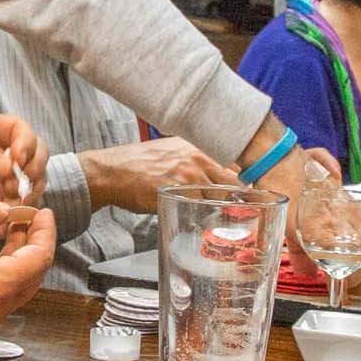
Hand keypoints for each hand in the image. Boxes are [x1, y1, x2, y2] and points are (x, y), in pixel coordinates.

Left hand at [0, 114, 48, 216]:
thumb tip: (7, 165)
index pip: (20, 128)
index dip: (26, 142)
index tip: (19, 160)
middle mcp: (8, 150)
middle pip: (38, 152)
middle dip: (33, 169)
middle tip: (20, 185)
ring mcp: (14, 175)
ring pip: (38, 178)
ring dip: (29, 191)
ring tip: (9, 201)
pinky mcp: (14, 197)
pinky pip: (30, 200)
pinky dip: (23, 208)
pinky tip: (7, 213)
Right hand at [0, 198, 56, 339]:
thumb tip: (2, 213)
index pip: (40, 258)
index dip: (45, 230)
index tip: (42, 211)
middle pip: (33, 276)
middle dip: (35, 244)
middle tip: (28, 219)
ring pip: (15, 288)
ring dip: (17, 259)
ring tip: (8, 231)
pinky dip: (0, 273)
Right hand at [81, 136, 235, 214]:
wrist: (112, 172)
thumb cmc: (138, 165)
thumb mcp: (171, 152)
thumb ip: (194, 161)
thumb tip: (215, 176)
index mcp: (197, 144)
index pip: (234, 162)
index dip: (242, 179)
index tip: (247, 192)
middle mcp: (197, 155)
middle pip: (234, 179)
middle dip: (235, 196)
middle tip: (236, 208)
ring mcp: (190, 172)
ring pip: (219, 195)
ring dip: (217, 207)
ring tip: (208, 213)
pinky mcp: (180, 190)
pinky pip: (202, 207)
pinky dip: (200, 214)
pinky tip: (192, 215)